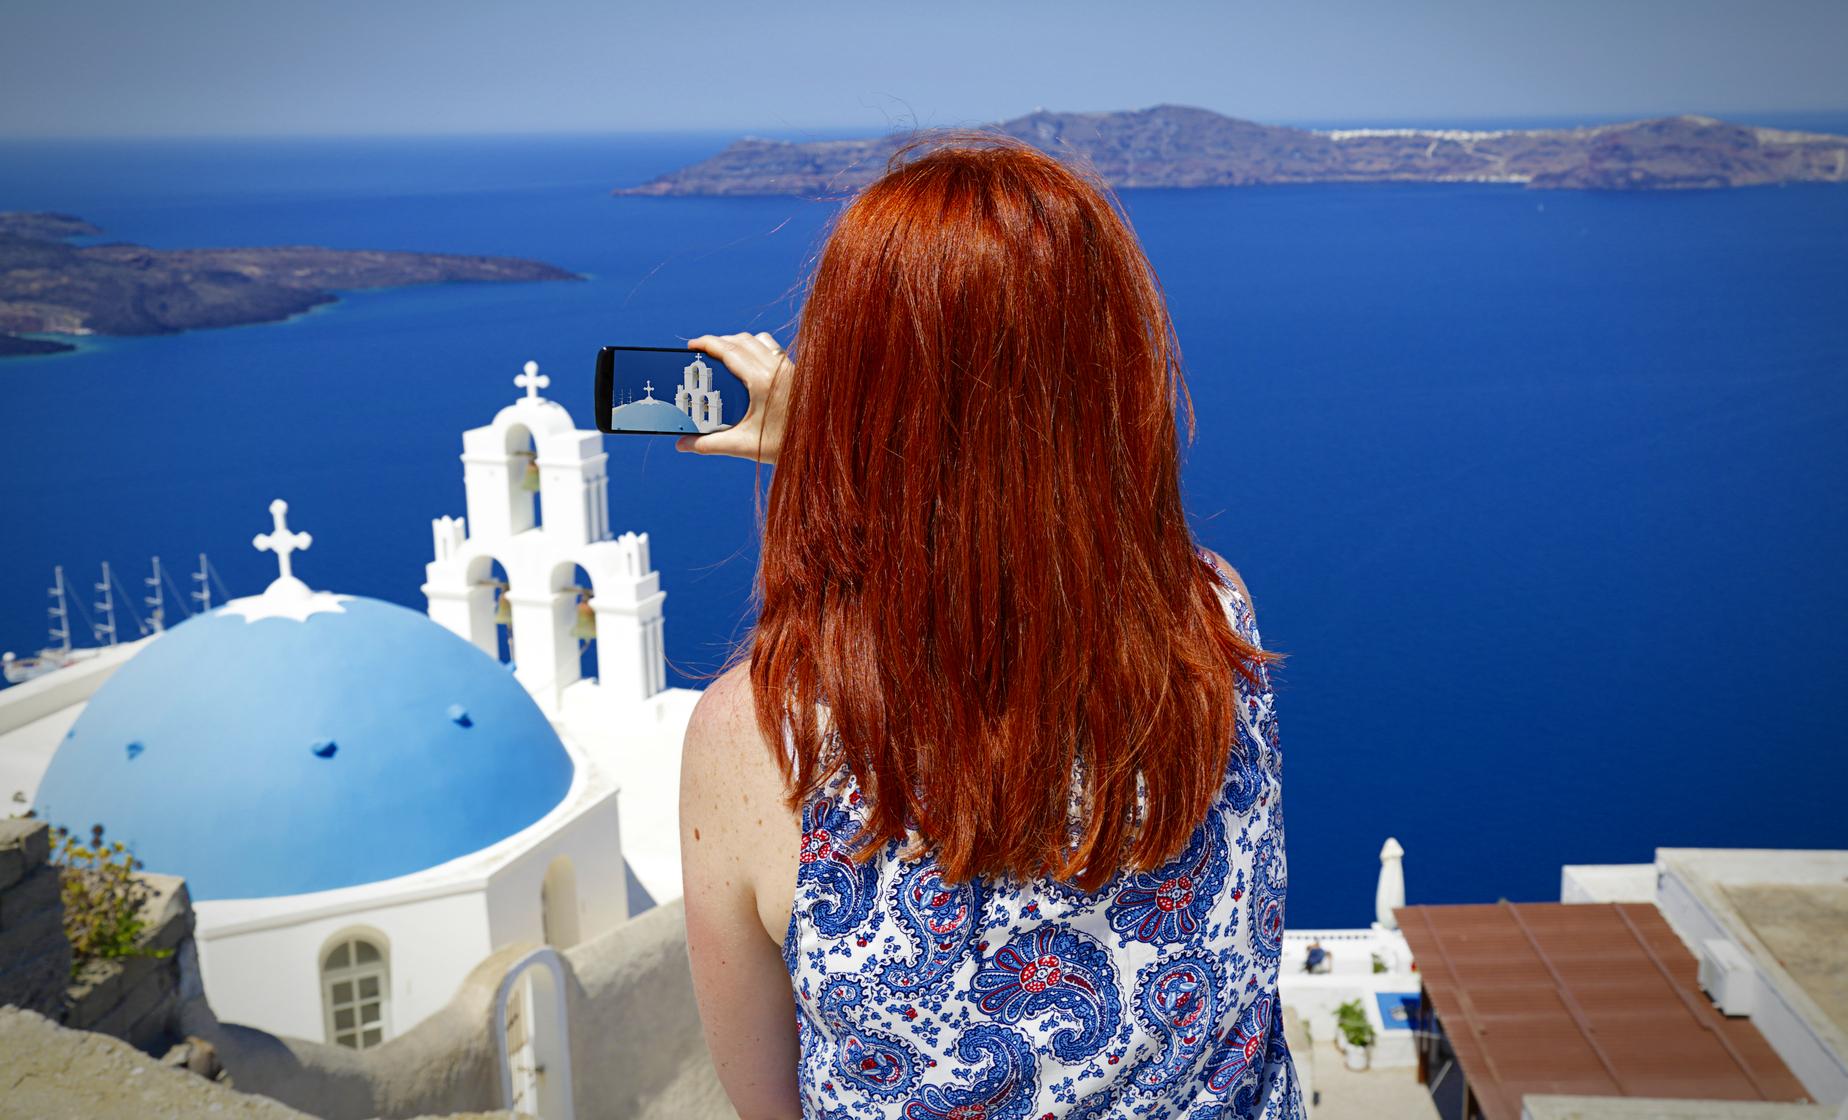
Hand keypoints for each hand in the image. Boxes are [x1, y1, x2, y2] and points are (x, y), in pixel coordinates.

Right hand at [676, 332, 792, 465]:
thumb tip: (682, 445)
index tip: (692, 345)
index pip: (730, 350)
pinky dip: (757, 347)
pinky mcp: (796, 371)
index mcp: (762, 380)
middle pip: (741, 340)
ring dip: (738, 342)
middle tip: (701, 354)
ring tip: (723, 355)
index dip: (708, 343)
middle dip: (718, 342)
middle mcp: (776, 368)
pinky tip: (749, 362)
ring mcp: (788, 367)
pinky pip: (772, 348)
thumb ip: (710, 444)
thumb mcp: (744, 445)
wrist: (820, 447)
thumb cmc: (785, 446)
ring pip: (758, 340)